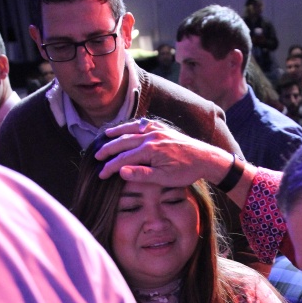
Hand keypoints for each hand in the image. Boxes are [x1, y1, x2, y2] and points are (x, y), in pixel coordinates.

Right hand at [96, 118, 234, 186]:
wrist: (205, 158)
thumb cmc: (186, 171)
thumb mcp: (163, 178)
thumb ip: (141, 174)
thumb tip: (120, 171)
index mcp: (150, 150)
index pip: (124, 158)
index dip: (110, 167)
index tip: (101, 174)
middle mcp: (151, 136)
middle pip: (124, 141)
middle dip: (108, 149)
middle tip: (96, 156)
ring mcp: (157, 130)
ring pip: (132, 129)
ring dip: (118, 132)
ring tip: (106, 135)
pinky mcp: (163, 128)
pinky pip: (144, 124)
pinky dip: (133, 125)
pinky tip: (129, 127)